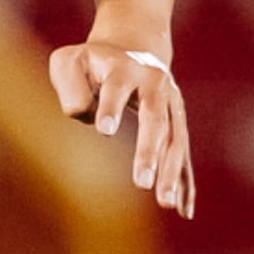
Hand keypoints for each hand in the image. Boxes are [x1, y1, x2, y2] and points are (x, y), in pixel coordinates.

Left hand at [47, 42, 194, 217]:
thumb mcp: (68, 62)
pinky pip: (183, 155)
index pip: (117, 88)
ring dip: (171, 172)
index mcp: (124, 67)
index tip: (105, 130)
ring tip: (165, 203)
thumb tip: (87, 116)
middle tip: (142, 182)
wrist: (132, 44)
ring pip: (175, 140)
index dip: (111, 107)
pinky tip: (184, 210)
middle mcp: (154, 84)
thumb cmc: (90, 62)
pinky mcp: (177, 122)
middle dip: (149, 150)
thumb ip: (70, 88)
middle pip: (155, 118)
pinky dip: (185, 182)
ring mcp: (171, 104)